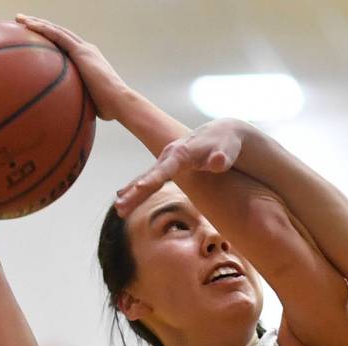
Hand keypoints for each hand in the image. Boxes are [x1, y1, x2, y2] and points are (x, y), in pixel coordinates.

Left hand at [15, 15, 130, 120]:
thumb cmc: (110, 110)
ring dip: (37, 23)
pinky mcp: (81, 51)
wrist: (121, 103)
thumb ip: (79, 101)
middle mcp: (87, 51)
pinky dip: (43, 28)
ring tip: (20, 19)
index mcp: (89, 61)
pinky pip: (57, 35)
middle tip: (23, 23)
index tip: (37, 40)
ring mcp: (84, 49)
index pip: (67, 47)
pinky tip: (28, 25)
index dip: (52, 41)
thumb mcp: (90, 102)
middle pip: (60, 34)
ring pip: (56, 30)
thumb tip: (69, 114)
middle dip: (41, 27)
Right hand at [114, 120, 250, 216]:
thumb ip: (222, 157)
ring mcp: (168, 161)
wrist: (223, 133)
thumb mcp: (228, 149)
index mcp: (182, 153)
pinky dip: (135, 187)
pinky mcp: (169, 166)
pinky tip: (122, 197)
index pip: (165, 169)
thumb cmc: (227, 144)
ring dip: (131, 194)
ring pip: (146, 178)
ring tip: (119, 210)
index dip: (152, 180)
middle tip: (120, 209)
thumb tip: (217, 161)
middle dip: (134, 193)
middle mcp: (170, 156)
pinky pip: (149, 178)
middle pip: (150, 176)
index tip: (138, 190)